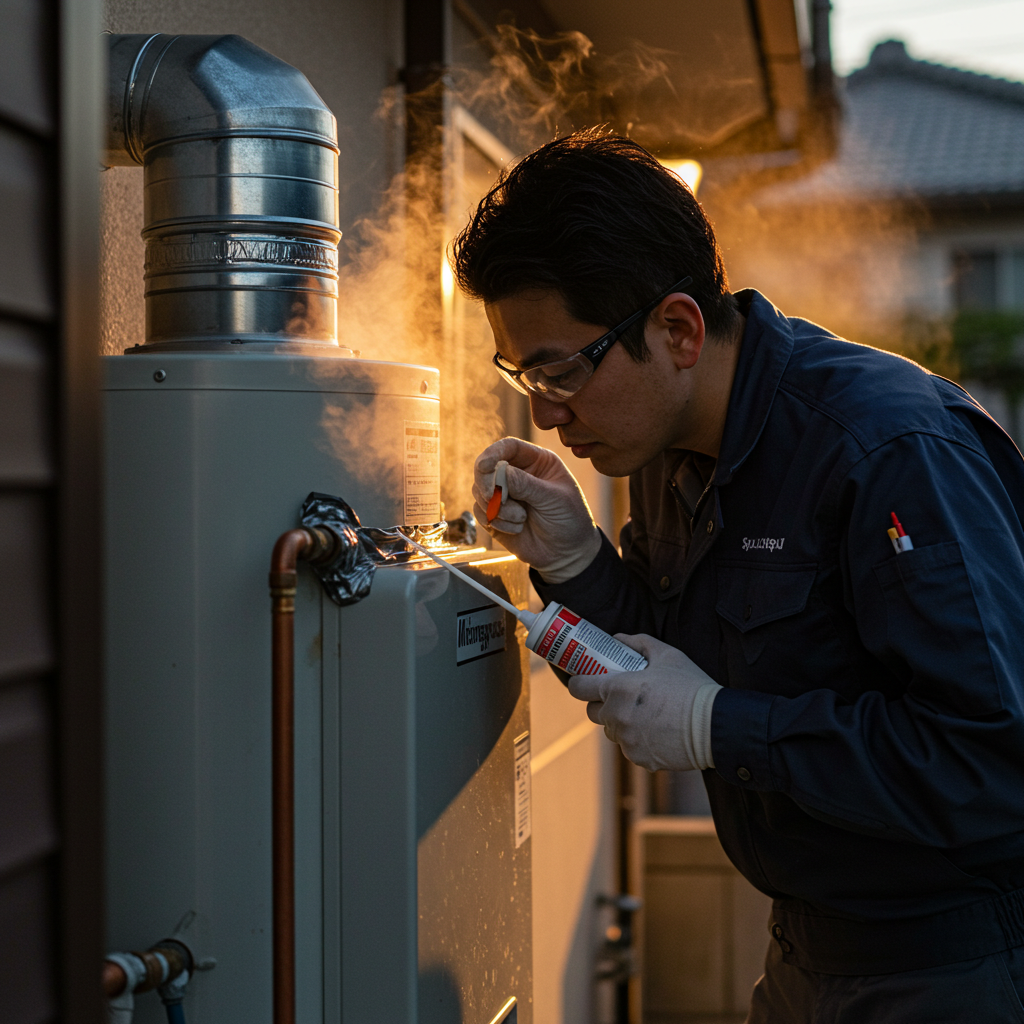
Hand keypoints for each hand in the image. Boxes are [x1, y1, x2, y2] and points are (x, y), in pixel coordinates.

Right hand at [473, 437, 601, 582]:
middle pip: (486, 467)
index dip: (493, 453)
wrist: (567, 554)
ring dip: (497, 508)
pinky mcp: (495, 515)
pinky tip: (516, 529)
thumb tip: (497, 472)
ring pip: (480, 491)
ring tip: (521, 520)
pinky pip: (480, 512)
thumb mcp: (554, 499)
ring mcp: (504, 495)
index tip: (484, 466)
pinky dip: (495, 522)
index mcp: (537, 462)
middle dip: (487, 483)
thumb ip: (526, 484)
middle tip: (492, 496)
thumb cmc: (570, 520)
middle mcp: (518, 474)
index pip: (508, 447)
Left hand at [568, 634, 721, 771]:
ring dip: (620, 723)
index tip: (585, 681)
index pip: (579, 688)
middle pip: (593, 713)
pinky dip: (637, 741)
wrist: (715, 725)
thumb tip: (617, 638)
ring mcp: (626, 740)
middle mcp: (617, 716)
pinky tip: (656, 732)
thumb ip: (639, 643)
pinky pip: (629, 748)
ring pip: (612, 731)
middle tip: (620, 698)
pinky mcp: (638, 758)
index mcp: (618, 688)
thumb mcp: (667, 655)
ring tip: (644, 715)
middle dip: (601, 705)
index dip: (580, 684)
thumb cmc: (691, 686)